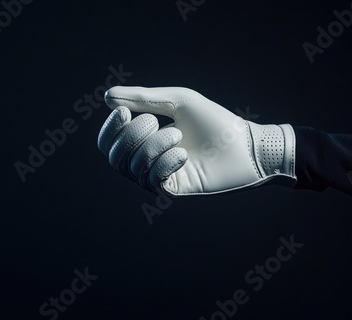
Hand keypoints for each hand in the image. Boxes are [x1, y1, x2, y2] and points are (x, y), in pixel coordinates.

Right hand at [98, 86, 295, 196]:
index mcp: (146, 140)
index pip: (111, 142)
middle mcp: (149, 161)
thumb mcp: (177, 102)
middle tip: (156, 121)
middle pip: (115, 157)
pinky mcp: (175, 189)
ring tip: (179, 135)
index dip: (110, 129)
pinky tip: (183, 153)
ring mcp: (161, 177)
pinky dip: (164, 162)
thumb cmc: (214, 121)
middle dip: (131, 136)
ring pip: (133, 167)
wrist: (244, 144)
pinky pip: (153, 179)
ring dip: (153, 145)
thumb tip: (107, 97)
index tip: (123, 112)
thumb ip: (144, 98)